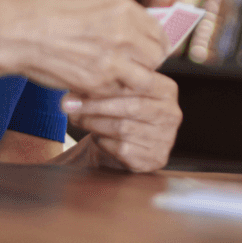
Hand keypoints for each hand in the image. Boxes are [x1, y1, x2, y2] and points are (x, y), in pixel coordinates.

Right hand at [0, 0, 168, 98]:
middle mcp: (124, 33)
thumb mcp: (90, 3)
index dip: (155, 43)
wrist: (16, 30)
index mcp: (123, 8)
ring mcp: (112, 60)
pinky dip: (113, 92)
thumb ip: (117, 18)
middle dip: (148, 63)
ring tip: (119, 78)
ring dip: (134, 80)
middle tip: (135, 66)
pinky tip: (99, 85)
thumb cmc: (44, 10)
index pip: (158, 32)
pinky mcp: (96, 83)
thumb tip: (133, 31)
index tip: (149, 48)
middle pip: (155, 57)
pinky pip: (118, 92)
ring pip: (144, 79)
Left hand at [61, 71, 180, 172]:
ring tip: (77, 118)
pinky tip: (97, 136)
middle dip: (95, 106)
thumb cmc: (121, 111)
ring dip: (94, 123)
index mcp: (167, 90)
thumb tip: (76, 85)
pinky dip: (104, 142)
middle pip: (130, 107)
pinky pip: (123, 149)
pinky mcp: (155, 159)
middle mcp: (172, 114)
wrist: (127, 143)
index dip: (109, 86)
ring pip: (122, 128)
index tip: (80, 87)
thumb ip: (107, 83)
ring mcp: (166, 139)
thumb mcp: (120, 91)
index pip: (140, 83)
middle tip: (69, 105)